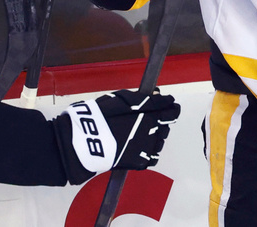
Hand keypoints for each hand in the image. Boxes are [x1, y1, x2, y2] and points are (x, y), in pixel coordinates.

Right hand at [53, 88, 179, 184]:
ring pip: (160, 141)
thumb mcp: (120, 99)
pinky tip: (137, 147)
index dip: (171, 108)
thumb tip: (158, 94)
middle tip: (147, 120)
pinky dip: (148, 152)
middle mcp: (153, 130)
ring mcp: (147, 147)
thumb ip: (142, 98)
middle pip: (166, 126)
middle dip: (161, 122)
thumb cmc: (99, 116)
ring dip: (155, 137)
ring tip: (139, 134)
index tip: (170, 106)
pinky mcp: (140, 162)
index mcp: (149, 113)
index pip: (171, 111)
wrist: (84, 142)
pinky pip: (152, 156)